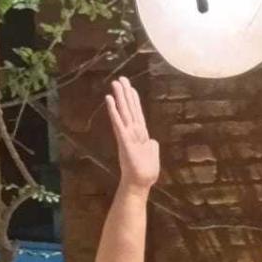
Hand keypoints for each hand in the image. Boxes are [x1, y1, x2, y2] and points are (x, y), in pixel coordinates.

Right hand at [105, 76, 159, 190]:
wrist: (140, 183)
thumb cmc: (146, 172)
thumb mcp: (153, 155)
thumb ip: (152, 145)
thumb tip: (152, 141)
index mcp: (141, 134)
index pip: (137, 113)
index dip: (134, 100)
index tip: (131, 87)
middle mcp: (133, 132)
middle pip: (129, 109)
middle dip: (125, 93)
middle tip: (120, 78)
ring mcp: (127, 135)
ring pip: (123, 112)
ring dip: (119, 97)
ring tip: (115, 83)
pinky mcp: (123, 139)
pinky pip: (118, 122)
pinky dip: (113, 111)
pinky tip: (109, 99)